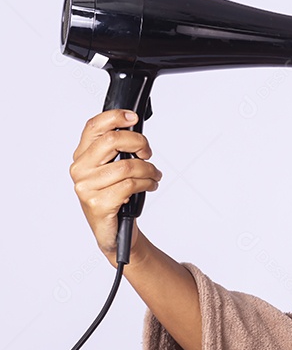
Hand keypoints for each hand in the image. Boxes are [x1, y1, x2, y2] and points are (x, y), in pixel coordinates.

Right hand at [70, 110, 161, 263]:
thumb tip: (135, 130)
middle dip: (139, 143)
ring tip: (154, 175)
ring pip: (127, 166)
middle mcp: (80, 169)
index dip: (115, 117)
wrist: (114, 232)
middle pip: (113, 141)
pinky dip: (147, 183)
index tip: (133, 118)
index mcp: (82, 156)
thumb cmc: (116, 197)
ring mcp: (86, 187)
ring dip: (149, 170)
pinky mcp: (98, 203)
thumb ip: (119, 150)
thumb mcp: (115, 169)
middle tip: (148, 153)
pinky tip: (149, 186)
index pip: (94, 127)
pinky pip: (130, 185)